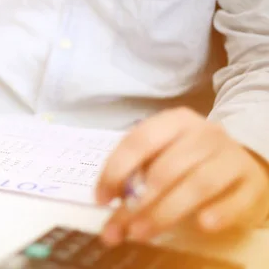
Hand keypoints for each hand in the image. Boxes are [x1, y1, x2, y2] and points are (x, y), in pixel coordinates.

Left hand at [96, 107, 268, 245]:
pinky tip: (202, 224)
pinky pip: (236, 198)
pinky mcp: (252, 181)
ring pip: (198, 184)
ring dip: (166, 211)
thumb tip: (107, 198)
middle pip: (166, 168)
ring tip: (143, 233)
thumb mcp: (162, 152)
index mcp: (174, 121)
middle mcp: (204, 133)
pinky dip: (220, 212)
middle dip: (139, 201)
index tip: (101, 198)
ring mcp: (230, 156)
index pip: (139, 141)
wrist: (241, 155)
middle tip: (121, 227)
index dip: (116, 170)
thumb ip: (136, 171)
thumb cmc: (190, 156)